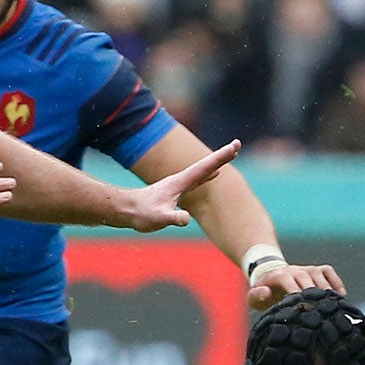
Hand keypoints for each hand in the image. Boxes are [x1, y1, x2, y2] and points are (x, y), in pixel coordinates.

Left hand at [121, 141, 240, 232]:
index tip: (234, 146)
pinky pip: (199, 179)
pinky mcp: (178, 190)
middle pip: (206, 165)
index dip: (220, 158)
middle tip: (237, 145)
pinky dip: (209, 173)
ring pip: (203, 170)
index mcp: (181, 183)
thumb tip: (186, 219)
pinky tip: (215, 174)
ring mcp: (180, 184)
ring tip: (231, 155)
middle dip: (222, 156)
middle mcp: (182, 180)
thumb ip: (173, 218)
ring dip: (218, 162)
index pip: (205, 168)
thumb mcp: (159, 218)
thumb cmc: (142, 214)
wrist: (127, 210)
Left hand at [247, 258, 344, 311]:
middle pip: (305, 277)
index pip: (287, 280)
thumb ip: (257, 296)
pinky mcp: (317, 270)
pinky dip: (335, 282)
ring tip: (332, 305)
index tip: (299, 304)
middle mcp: (294, 270)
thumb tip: (267, 293)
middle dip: (312, 292)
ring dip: (326, 289)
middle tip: (319, 309)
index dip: (293, 290)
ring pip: (318, 274)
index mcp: (278, 276)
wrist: (272, 275)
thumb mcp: (254, 296)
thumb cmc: (264, 291)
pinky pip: (328, 271)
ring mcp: (307, 269)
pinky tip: (341, 296)